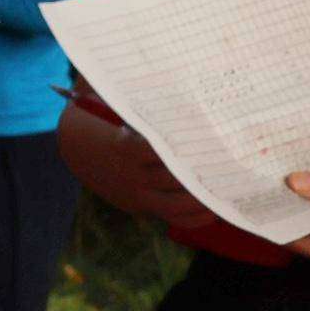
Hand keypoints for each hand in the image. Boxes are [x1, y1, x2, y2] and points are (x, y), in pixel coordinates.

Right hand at [62, 105, 212, 231]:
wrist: (78, 149)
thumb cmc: (109, 120)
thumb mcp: (119, 108)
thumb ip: (148, 105)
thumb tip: (189, 91)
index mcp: (126, 148)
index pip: (164, 151)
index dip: (191, 148)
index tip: (214, 142)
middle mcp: (131, 175)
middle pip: (176, 179)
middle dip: (203, 174)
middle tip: (231, 166)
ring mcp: (136, 195)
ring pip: (178, 205)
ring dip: (204, 199)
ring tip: (227, 189)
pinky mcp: (141, 207)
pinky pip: (175, 219)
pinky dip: (196, 217)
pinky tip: (214, 208)